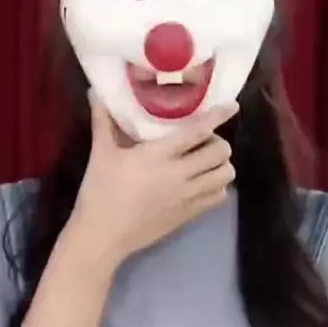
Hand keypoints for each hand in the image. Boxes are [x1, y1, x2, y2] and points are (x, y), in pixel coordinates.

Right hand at [71, 94, 238, 264]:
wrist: (103, 236)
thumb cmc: (100, 191)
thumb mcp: (101, 153)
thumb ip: (103, 120)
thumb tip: (95, 91)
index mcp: (159, 155)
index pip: (197, 131)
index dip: (218, 116)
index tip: (232, 106)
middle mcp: (179, 174)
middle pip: (220, 152)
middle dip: (218, 142)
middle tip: (203, 141)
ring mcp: (188, 196)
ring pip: (225, 175)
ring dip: (221, 165)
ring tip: (207, 162)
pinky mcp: (189, 214)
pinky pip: (218, 196)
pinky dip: (217, 186)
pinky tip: (203, 182)